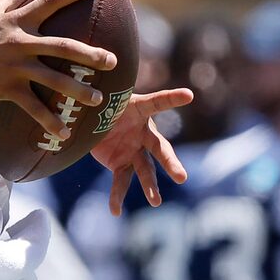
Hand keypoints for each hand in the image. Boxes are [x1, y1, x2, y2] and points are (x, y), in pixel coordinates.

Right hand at [0, 0, 117, 138]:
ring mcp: (15, 67)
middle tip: (113, 61)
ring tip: (97, 99)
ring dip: (78, 91)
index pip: (51, 1)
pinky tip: (65, 133)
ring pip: (54, 80)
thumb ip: (12, 2)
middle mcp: (21, 42)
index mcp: (18, 20)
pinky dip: (50, 121)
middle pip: (64, 46)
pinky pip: (33, 108)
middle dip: (91, 55)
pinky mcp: (7, 88)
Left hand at [97, 87, 195, 213]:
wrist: (94, 119)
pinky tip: (114, 211)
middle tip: (181, 177)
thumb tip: (91, 68)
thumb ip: (103, 89)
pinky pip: (120, 182)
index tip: (188, 94)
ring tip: (156, 202)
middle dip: (170, 163)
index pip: (158, 102)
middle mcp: (143, 134)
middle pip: (160, 149)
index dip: (172, 98)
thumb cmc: (103, 103)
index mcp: (141, 112)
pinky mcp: (120, 164)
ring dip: (150, 186)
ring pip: (145, 170)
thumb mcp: (104, 95)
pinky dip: (116, 196)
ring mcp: (134, 151)